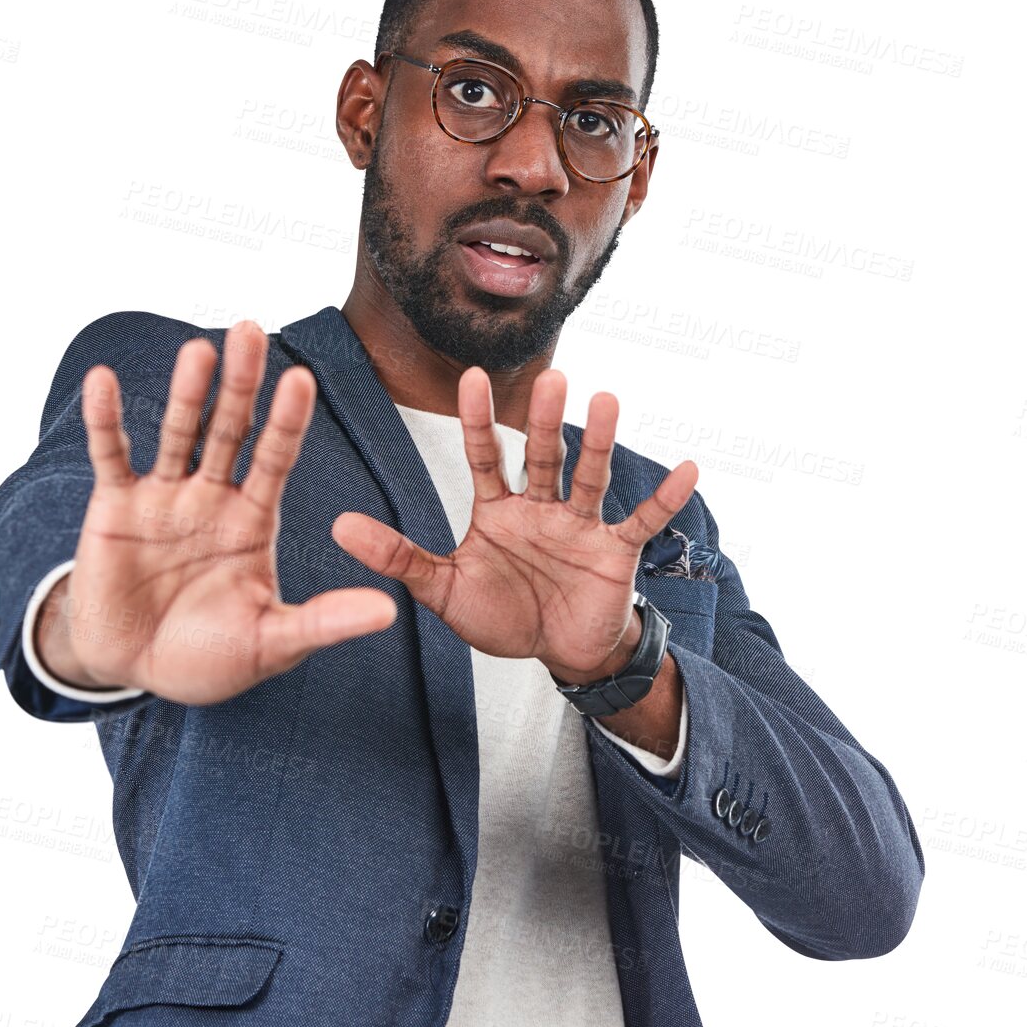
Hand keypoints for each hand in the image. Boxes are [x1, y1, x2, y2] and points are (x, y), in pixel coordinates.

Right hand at [56, 321, 397, 704]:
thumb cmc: (210, 657)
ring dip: (184, 392)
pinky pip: (110, 456)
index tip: (302, 379)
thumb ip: (324, 623)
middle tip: (252, 330)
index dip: (287, 422)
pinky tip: (102, 380)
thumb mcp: (272, 642)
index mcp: (253, 520)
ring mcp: (163, 498)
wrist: (138, 672)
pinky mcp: (114, 508)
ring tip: (198, 349)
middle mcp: (211, 498)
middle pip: (230, 430)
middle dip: (241, 384)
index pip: (276, 459)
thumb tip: (390, 613)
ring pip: (177, 433)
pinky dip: (104, 420)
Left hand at [330, 366, 698, 681]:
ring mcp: (580, 525)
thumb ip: (398, 556)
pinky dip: (663, 500)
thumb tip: (337, 527)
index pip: (484, 455)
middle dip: (543, 419)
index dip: (474, 419)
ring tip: (606, 400)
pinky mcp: (615, 551)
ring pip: (589, 476)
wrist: (557, 652)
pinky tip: (688, 469)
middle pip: (541, 455)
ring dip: (598, 441)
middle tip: (550, 376)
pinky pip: (641, 521)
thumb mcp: (444, 590)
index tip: (467, 375)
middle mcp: (540, 506)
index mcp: (497, 509)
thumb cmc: (502, 615)